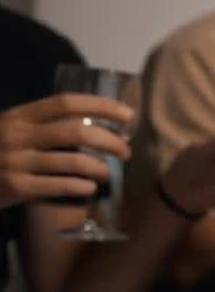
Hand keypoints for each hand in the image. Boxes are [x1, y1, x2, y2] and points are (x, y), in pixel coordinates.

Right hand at [0, 93, 133, 208]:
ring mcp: (15, 161)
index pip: (66, 103)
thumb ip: (41, 125)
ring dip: (100, 168)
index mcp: (19, 116)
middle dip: (110, 141)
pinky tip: (90, 188)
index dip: (100, 106)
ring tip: (108, 173)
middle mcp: (17, 135)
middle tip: (125, 151)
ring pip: (72, 162)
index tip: (127, 115)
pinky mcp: (15, 187)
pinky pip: (59, 185)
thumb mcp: (11, 129)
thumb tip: (93, 124)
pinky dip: (81, 187)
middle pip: (77, 133)